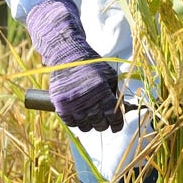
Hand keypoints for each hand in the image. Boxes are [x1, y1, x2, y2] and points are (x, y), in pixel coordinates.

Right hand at [25, 0, 124, 132]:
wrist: (68, 56)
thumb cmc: (92, 65)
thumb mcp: (109, 75)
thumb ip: (115, 93)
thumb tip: (122, 110)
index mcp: (103, 92)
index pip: (113, 117)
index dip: (117, 124)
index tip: (117, 126)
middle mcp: (88, 101)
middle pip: (100, 124)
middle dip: (104, 123)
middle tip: (103, 119)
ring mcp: (73, 105)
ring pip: (86, 127)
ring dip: (90, 123)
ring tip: (90, 115)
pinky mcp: (61, 106)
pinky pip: (71, 123)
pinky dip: (77, 121)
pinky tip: (80, 114)